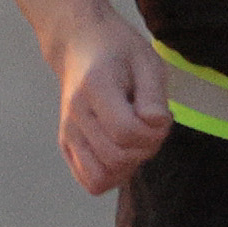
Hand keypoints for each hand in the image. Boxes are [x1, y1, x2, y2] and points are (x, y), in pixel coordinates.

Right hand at [49, 31, 156, 202]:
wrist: (79, 45)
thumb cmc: (118, 51)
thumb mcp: (146, 61)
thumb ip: (153, 96)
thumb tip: (156, 125)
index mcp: (95, 87)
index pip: (127, 132)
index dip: (154, 132)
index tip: (161, 116)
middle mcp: (75, 114)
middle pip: (117, 158)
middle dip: (146, 149)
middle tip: (151, 126)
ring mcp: (67, 132)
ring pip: (102, 177)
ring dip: (129, 166)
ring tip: (135, 140)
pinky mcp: (65, 145)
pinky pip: (90, 181)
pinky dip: (111, 175)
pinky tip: (121, 150)